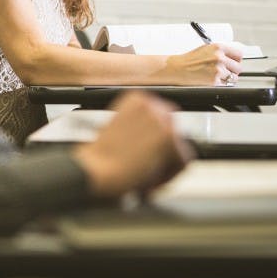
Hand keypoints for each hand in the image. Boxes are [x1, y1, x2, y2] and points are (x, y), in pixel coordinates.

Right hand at [71, 91, 193, 197]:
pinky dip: (169, 175)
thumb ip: (141, 129)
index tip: (143, 158)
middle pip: (175, 133)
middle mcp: (150, 102)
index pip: (163, 121)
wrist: (93, 170)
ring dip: (165, 166)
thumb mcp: (120, 131)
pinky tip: (149, 179)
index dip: (154, 145)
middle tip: (146, 171)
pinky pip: (184, 161)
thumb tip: (158, 141)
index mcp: (136, 98)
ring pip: (180, 148)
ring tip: (144, 177)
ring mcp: (160, 117)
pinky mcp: (168, 135)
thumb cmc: (100, 158)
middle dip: (163, 155)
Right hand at [164, 43, 242, 84]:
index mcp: (218, 47)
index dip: (237, 59)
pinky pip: (226, 84)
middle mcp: (219, 58)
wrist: (178, 68)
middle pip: (238, 67)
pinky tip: (213, 79)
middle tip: (226, 70)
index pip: (239, 54)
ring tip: (218, 75)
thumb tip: (232, 58)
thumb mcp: (206, 49)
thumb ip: (220, 52)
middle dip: (233, 70)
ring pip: (234, 77)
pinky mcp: (214, 81)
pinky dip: (222, 84)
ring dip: (228, 78)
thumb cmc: (189, 59)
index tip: (234, 62)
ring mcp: (218, 70)